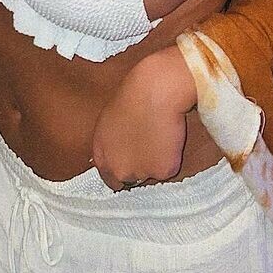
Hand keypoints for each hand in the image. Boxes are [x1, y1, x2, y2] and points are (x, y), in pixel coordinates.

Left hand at [88, 46, 196, 191]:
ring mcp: (140, 172)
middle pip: (129, 180)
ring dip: (155, 163)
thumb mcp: (110, 122)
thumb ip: (112, 143)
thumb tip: (121, 151)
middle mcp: (118, 169)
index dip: (122, 171)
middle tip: (149, 149)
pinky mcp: (162, 171)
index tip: (132, 163)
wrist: (155, 92)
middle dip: (138, 169)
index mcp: (102, 154)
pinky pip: (168, 171)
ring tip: (160, 138)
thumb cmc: (133, 96)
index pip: (109, 178)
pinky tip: (169, 139)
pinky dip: (170, 159)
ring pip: (150, 175)